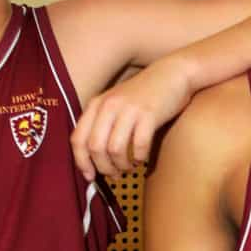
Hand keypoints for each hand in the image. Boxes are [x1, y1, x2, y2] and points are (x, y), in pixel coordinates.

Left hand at [70, 55, 193, 181]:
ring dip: (121, 165)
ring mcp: (128, 109)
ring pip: (114, 149)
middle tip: (114, 174)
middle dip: (104, 168)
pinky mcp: (148, 114)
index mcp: (96, 104)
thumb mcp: (116, 104)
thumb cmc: (144, 95)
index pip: (78, 139)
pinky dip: (139, 158)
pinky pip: (138, 145)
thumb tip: (96, 159)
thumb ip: (103, 124)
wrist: (172, 74)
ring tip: (128, 167)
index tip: (90, 176)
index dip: (82, 162)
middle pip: (95, 148)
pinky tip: (142, 159)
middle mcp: (108, 106)